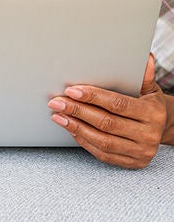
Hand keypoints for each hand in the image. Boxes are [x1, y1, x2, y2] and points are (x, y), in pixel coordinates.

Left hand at [49, 54, 169, 168]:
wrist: (164, 129)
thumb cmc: (150, 105)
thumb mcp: (150, 89)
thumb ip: (144, 76)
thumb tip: (146, 58)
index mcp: (152, 114)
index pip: (118, 105)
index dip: (93, 97)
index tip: (72, 90)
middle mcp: (148, 134)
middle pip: (106, 123)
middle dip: (78, 111)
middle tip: (58, 102)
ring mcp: (140, 151)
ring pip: (102, 141)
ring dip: (76, 127)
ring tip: (58, 116)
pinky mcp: (132, 163)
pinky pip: (103, 153)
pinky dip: (84, 141)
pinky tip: (71, 129)